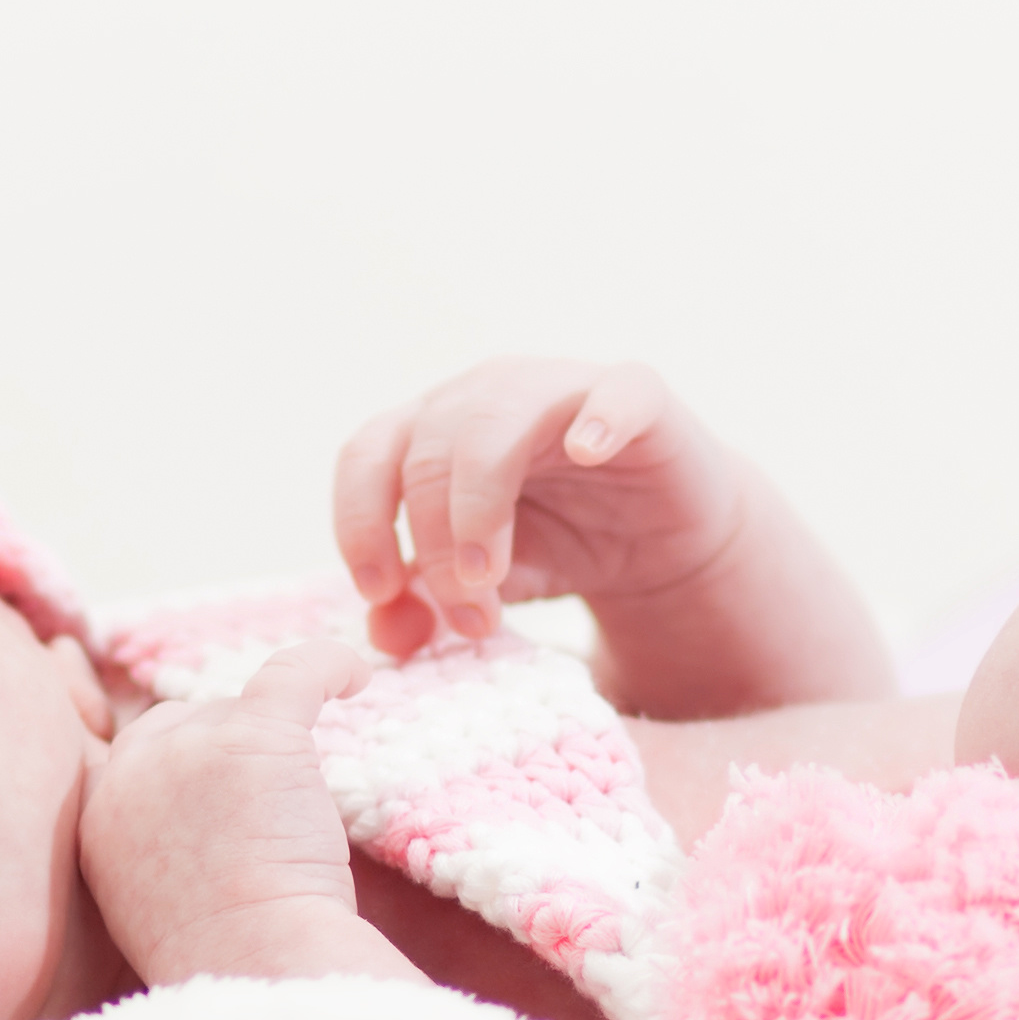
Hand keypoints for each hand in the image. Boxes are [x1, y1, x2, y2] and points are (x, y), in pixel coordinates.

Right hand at [78, 639, 416, 985]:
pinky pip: (293, 672)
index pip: (133, 758)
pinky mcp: (253, 733)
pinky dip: (328, 668)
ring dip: (274, 752)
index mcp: (99, 822)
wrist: (259, 971)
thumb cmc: (229, 964)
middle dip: (221, 752)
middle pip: (180, 722)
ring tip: (307, 806)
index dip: (182, 769)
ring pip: (237, 714)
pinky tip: (357, 677)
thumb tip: (206, 830)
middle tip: (267, 804)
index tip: (221, 795)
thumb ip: (158, 856)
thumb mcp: (157, 908)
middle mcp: (131, 774)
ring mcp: (189, 748)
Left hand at [333, 358, 750, 658]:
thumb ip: (428, 602)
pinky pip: (616, 392)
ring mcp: (560, 387)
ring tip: (491, 577)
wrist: (658, 544)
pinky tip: (588, 453)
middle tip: (468, 616)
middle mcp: (485, 395)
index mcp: (431, 430)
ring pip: (497, 418)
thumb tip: (385, 632)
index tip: (382, 592)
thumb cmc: (557, 547)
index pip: (367, 456)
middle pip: (427, 451)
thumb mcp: (483, 585)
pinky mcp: (638, 398)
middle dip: (436, 544)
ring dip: (479, 503)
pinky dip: (599, 418)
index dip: (361, 523)